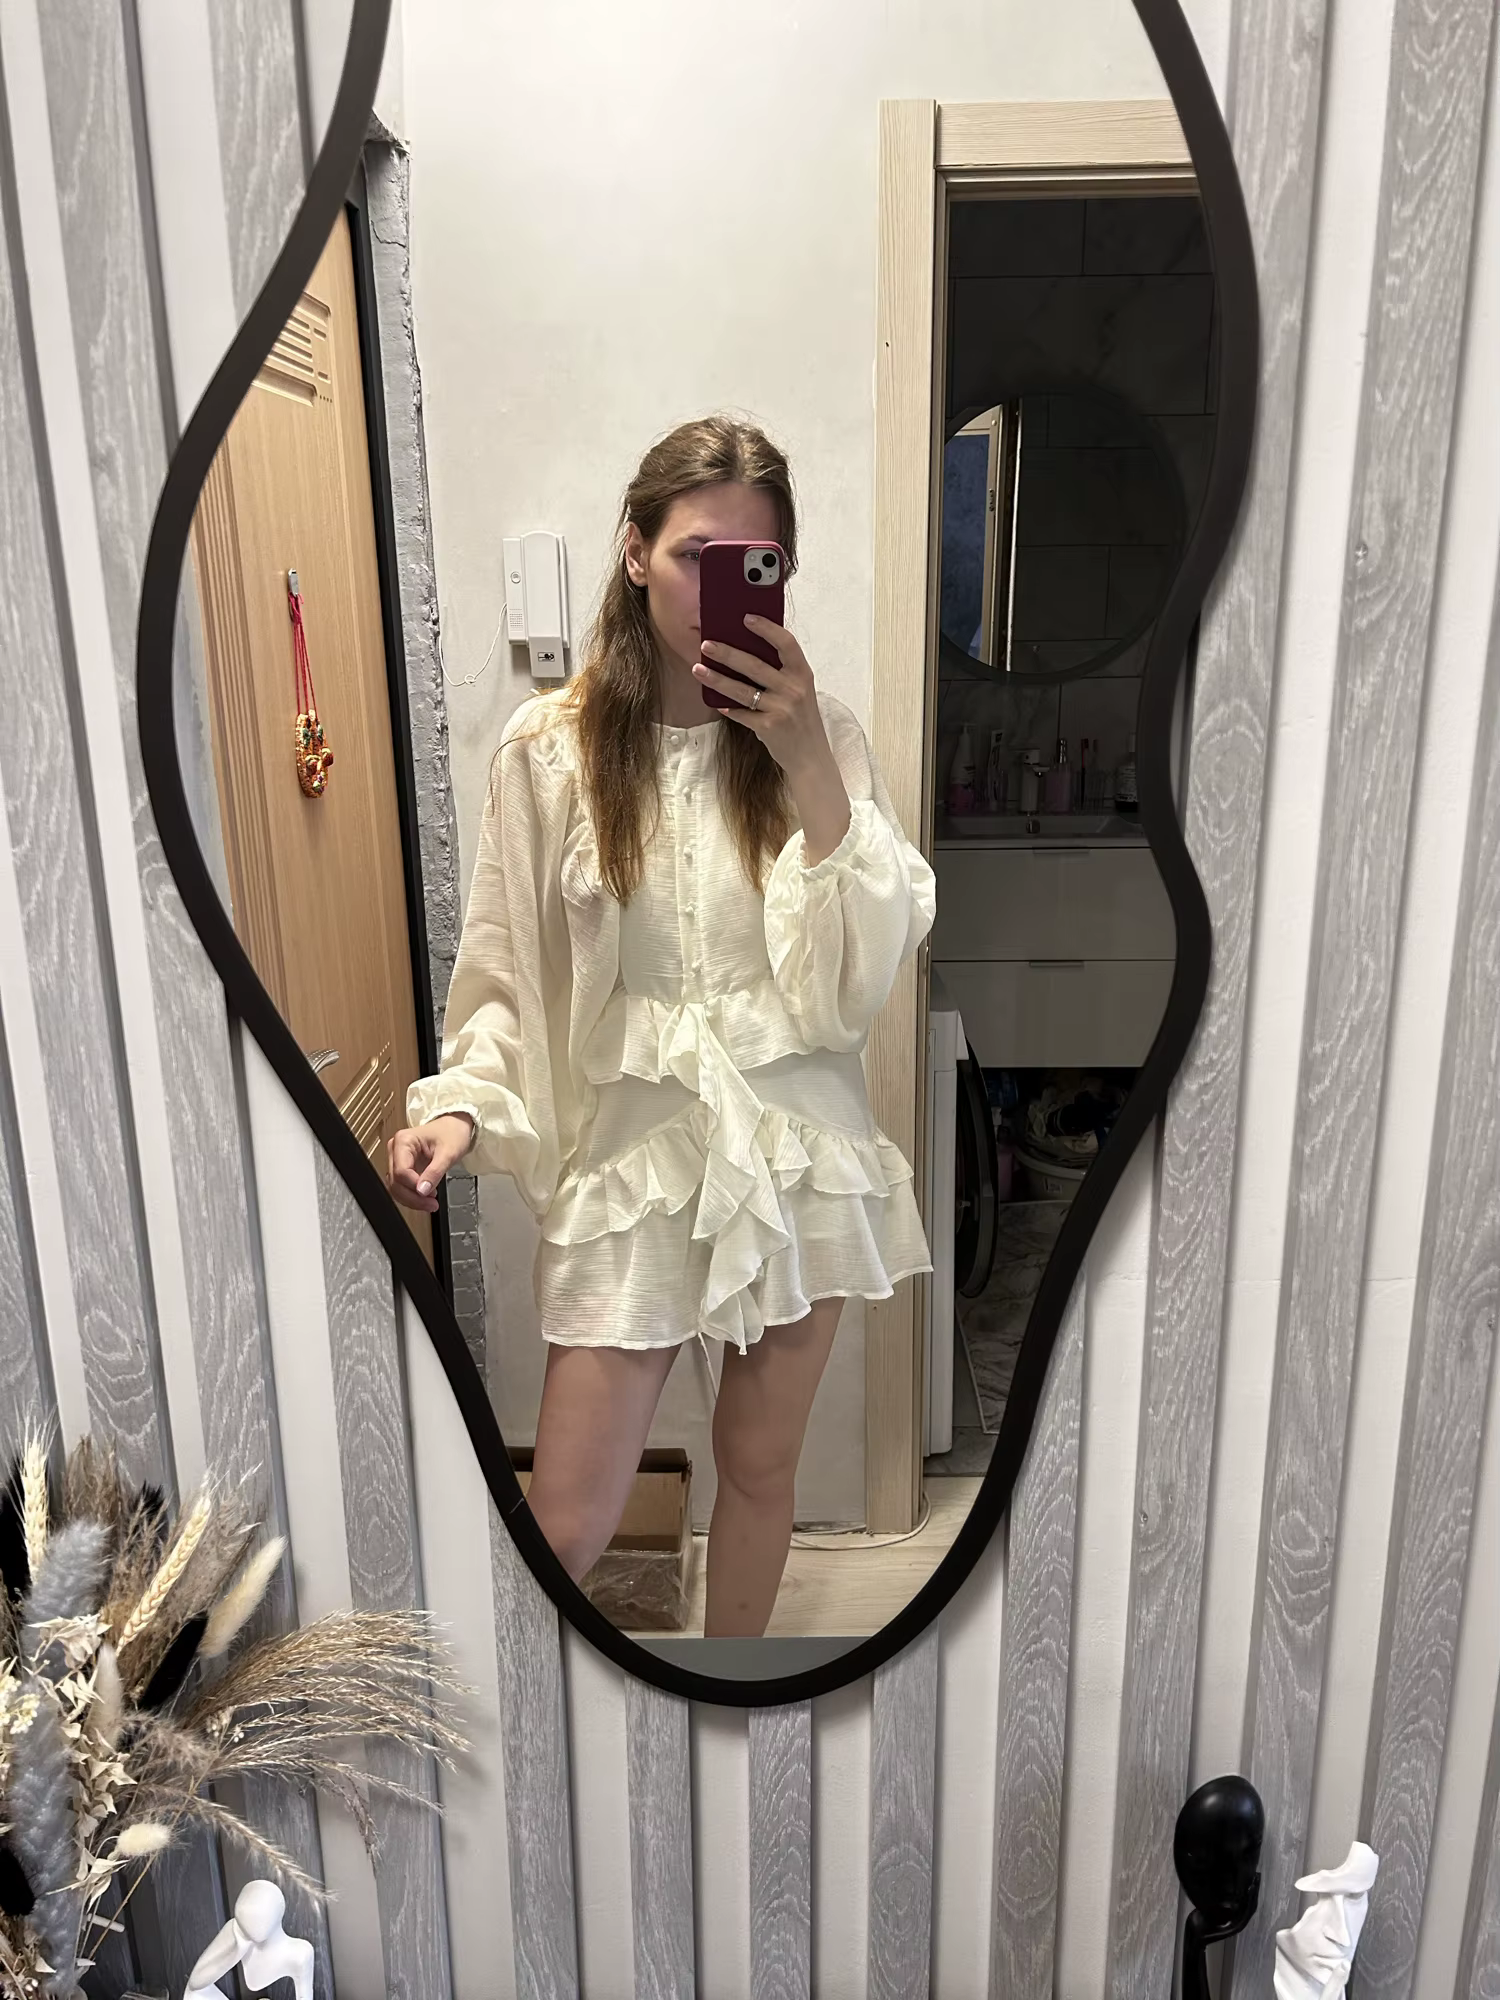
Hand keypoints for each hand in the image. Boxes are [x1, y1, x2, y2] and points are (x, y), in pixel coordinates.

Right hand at [387, 1114, 472, 1211]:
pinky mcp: (404, 1167)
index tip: (429, 1194)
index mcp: (403, 1141)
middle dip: (413, 1197)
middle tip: (431, 1204)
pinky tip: (426, 1197)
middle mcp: (396, 1149)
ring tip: (430, 1203)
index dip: (413, 1186)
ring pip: (396, 1186)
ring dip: (412, 1199)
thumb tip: (422, 1190)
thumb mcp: (448, 1153)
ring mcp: (399, 1159)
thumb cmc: (453, 1132)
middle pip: (395, 1181)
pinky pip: (402, 1185)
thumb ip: (435, 1172)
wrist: (456, 1127)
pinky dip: (412, 1195)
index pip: (401, 1171)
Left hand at [692, 615, 828, 775]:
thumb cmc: (801, 718)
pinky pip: (742, 714)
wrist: (810, 755)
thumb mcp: (800, 690)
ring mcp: (782, 709)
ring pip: (743, 690)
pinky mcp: (770, 727)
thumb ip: (782, 672)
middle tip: (706, 645)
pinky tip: (715, 701)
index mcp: (802, 673)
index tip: (746, 618)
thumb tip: (746, 649)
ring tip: (698, 669)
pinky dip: (728, 708)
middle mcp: (794, 689)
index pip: (786, 643)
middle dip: (727, 653)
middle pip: (755, 665)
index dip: (766, 628)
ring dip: (717, 679)